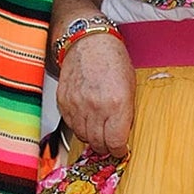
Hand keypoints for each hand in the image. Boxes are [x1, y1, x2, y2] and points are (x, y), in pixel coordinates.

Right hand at [55, 32, 134, 157]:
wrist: (88, 42)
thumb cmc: (113, 60)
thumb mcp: (130, 86)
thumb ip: (126, 112)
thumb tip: (123, 134)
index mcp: (117, 103)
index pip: (115, 141)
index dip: (119, 150)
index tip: (121, 150)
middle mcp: (95, 107)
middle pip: (98, 143)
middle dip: (106, 147)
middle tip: (111, 145)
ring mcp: (77, 105)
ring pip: (83, 137)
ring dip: (92, 138)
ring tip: (99, 132)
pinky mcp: (63, 102)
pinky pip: (71, 125)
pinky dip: (79, 127)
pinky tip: (87, 120)